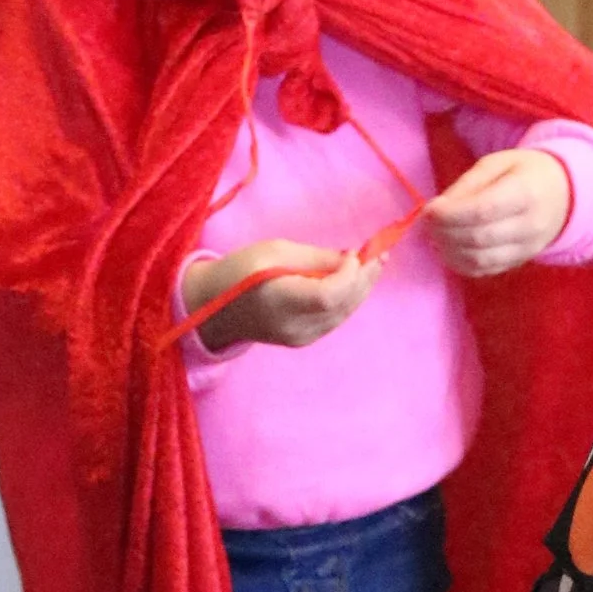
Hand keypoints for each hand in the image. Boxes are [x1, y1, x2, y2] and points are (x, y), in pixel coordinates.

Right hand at [184, 240, 376, 350]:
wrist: (212, 307)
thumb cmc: (240, 270)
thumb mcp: (274, 251)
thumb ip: (315, 258)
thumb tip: (351, 258)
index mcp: (279, 301)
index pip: (328, 295)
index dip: (349, 275)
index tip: (355, 253)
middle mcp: (293, 326)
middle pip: (342, 306)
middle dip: (364, 278)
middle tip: (379, 253)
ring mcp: (300, 338)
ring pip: (343, 313)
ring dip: (361, 288)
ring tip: (374, 263)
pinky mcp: (303, 340)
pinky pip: (335, 318)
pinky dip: (348, 299)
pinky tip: (355, 280)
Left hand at [423, 148, 570, 278]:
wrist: (563, 195)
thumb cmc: (525, 173)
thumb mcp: (497, 164)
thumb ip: (467, 185)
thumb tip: (437, 209)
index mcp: (526, 193)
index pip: (482, 211)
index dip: (450, 214)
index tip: (429, 210)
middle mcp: (529, 226)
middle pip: (478, 238)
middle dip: (445, 232)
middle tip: (429, 222)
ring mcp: (526, 249)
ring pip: (479, 260)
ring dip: (449, 251)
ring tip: (436, 235)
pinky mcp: (519, 263)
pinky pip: (484, 271)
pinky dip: (460, 264)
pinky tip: (449, 249)